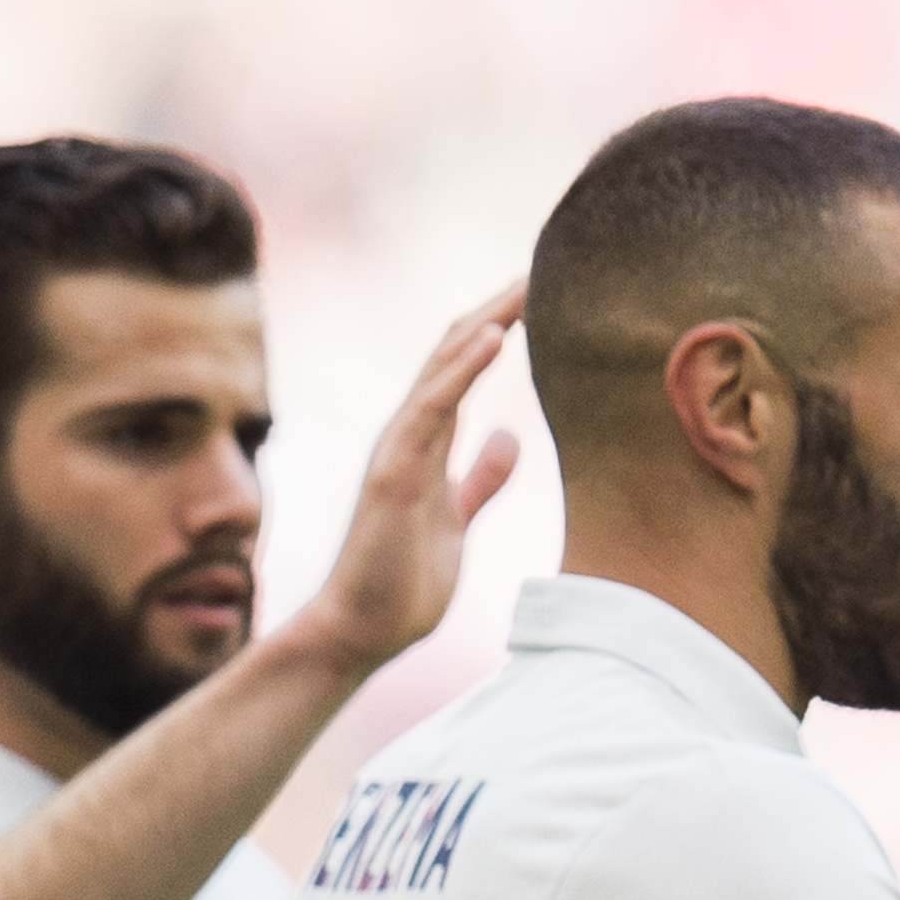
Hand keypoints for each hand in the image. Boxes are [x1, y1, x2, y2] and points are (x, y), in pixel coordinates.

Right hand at [290, 282, 529, 673]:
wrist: (360, 630)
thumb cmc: (402, 582)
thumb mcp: (457, 520)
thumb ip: (478, 479)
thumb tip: (507, 439)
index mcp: (426, 443)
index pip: (462, 367)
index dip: (498, 328)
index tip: (539, 294)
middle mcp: (409, 434)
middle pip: (453, 352)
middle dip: (496, 310)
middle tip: (539, 269)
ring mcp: (398, 449)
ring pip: (442, 366)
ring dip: (485, 323)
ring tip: (524, 285)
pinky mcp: (395, 473)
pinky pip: (431, 408)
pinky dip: (461, 369)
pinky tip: (494, 336)